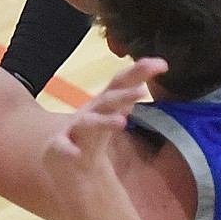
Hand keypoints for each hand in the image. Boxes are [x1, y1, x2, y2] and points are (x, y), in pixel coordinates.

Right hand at [44, 59, 166, 181]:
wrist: (62, 155)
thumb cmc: (92, 129)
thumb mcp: (114, 110)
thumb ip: (133, 91)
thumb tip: (159, 67)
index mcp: (105, 102)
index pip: (122, 83)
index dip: (139, 72)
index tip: (161, 64)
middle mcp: (91, 111)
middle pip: (108, 100)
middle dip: (124, 94)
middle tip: (143, 91)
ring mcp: (74, 128)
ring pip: (89, 123)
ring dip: (104, 121)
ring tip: (121, 122)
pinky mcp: (59, 145)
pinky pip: (62, 146)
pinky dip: (67, 149)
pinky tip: (75, 153)